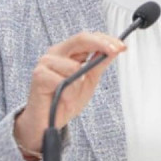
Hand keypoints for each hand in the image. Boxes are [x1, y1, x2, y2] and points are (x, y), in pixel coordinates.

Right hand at [14, 32, 125, 154]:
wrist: (49, 122)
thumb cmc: (65, 100)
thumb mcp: (89, 80)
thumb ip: (99, 64)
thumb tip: (115, 49)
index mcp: (66, 51)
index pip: (88, 38)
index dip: (105, 40)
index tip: (122, 46)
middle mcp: (55, 53)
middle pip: (81, 39)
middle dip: (101, 44)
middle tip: (116, 51)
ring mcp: (45, 62)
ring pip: (75, 66)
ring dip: (79, 85)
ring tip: (70, 95)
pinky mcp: (38, 75)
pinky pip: (63, 81)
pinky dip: (68, 93)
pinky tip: (61, 99)